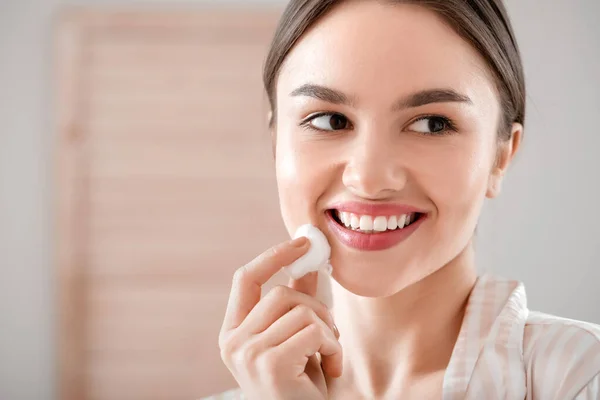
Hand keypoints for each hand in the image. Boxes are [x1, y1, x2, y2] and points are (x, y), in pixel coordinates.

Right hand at [219, 237, 341, 399]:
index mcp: (232, 333)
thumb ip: (298, 301)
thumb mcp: (297, 339)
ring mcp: (248, 354)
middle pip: (280, 292)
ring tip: (330, 355)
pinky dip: (334, 347)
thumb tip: (310, 260)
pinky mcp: (270, 364)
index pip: (246, 278)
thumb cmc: (300, 387)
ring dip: (328, 330)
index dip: (273, 255)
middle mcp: (232, 343)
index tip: (303, 241)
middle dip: (316, 306)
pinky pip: (314, 331)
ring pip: (300, 310)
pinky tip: (333, 369)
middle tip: (330, 333)